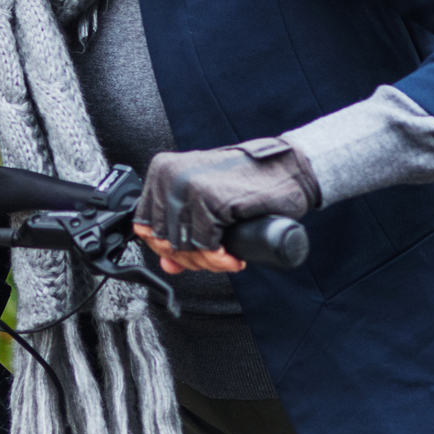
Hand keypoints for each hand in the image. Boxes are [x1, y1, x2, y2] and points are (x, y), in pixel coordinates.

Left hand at [134, 138, 319, 275]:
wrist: (289, 170)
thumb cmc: (249, 183)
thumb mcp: (205, 204)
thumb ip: (181, 230)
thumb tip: (167, 263)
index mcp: (162, 170)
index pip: (144, 225)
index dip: (166, 249)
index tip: (190, 255)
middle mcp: (169, 175)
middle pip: (162, 240)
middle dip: (189, 259)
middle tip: (214, 259)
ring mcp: (188, 186)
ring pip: (182, 247)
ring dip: (206, 262)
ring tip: (226, 259)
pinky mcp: (211, 199)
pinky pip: (204, 246)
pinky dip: (218, 259)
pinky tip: (232, 256)